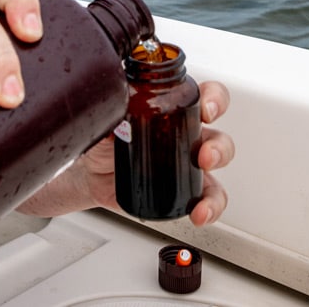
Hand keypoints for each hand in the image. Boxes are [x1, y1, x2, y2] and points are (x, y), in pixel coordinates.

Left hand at [24, 80, 235, 225]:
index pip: (206, 96)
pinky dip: (210, 207)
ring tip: (203, 178)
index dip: (215, 100)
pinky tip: (200, 213)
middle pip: (218, 135)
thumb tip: (111, 100)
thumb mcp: (108, 117)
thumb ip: (112, 106)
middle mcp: (187, 135)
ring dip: (217, 175)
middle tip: (204, 154)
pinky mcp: (182, 190)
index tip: (207, 109)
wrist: (90, 175)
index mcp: (175, 109)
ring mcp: (187, 164)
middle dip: (218, 145)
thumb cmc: (104, 139)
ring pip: (218, 168)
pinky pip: (207, 198)